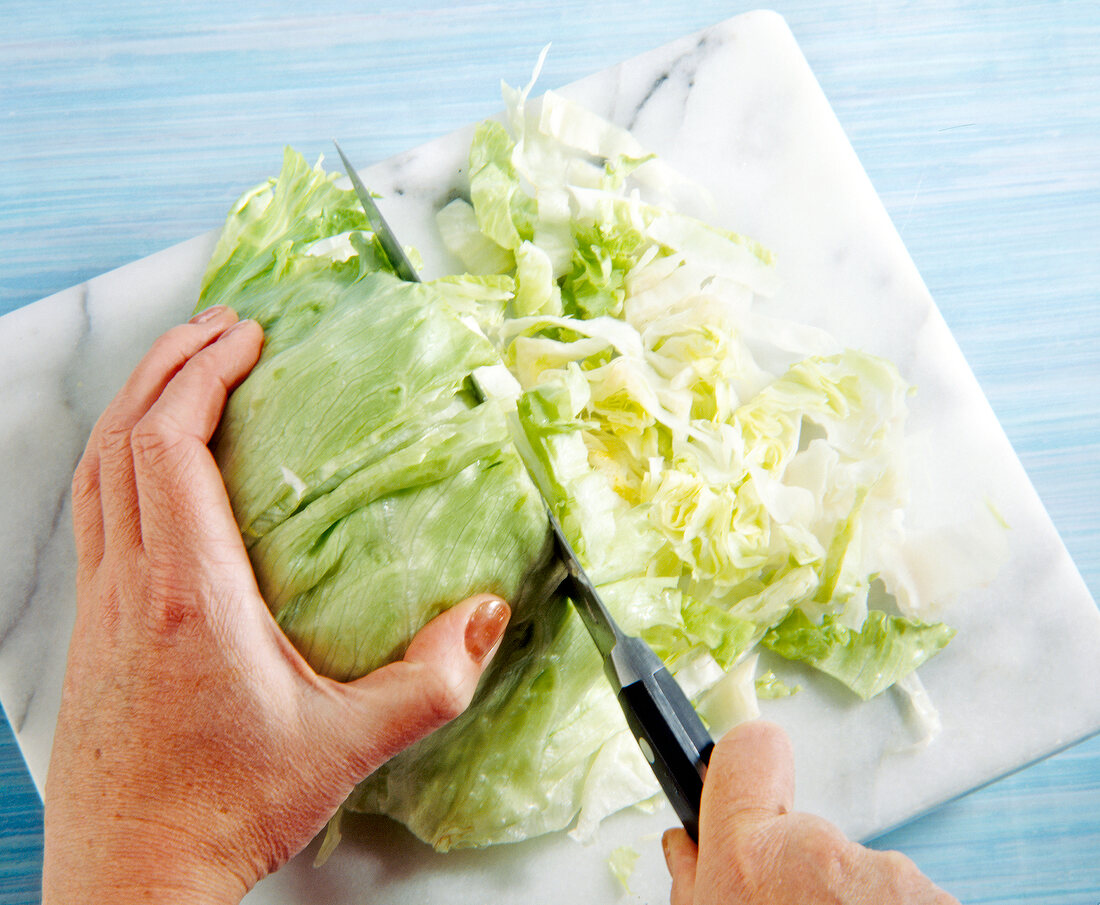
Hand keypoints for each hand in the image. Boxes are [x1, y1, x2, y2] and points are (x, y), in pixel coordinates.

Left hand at [43, 306, 510, 903]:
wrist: (133, 876)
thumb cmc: (227, 810)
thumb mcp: (348, 745)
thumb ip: (431, 681)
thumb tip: (486, 616)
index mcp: (189, 595)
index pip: (171, 447)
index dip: (201, 375)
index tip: (244, 337)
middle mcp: (131, 586)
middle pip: (123, 438)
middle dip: (166, 364)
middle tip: (217, 326)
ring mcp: (99, 606)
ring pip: (94, 470)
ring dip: (134, 404)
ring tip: (179, 367)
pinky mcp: (89, 628)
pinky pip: (91, 510)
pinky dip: (118, 457)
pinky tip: (150, 460)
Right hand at [663, 721, 957, 904]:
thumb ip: (700, 880)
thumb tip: (690, 843)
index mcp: (748, 861)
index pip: (750, 750)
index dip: (751, 765)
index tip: (756, 771)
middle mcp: (822, 858)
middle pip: (815, 838)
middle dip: (811, 877)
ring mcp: (892, 884)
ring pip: (870, 878)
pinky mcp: (940, 902)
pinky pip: (917, 901)